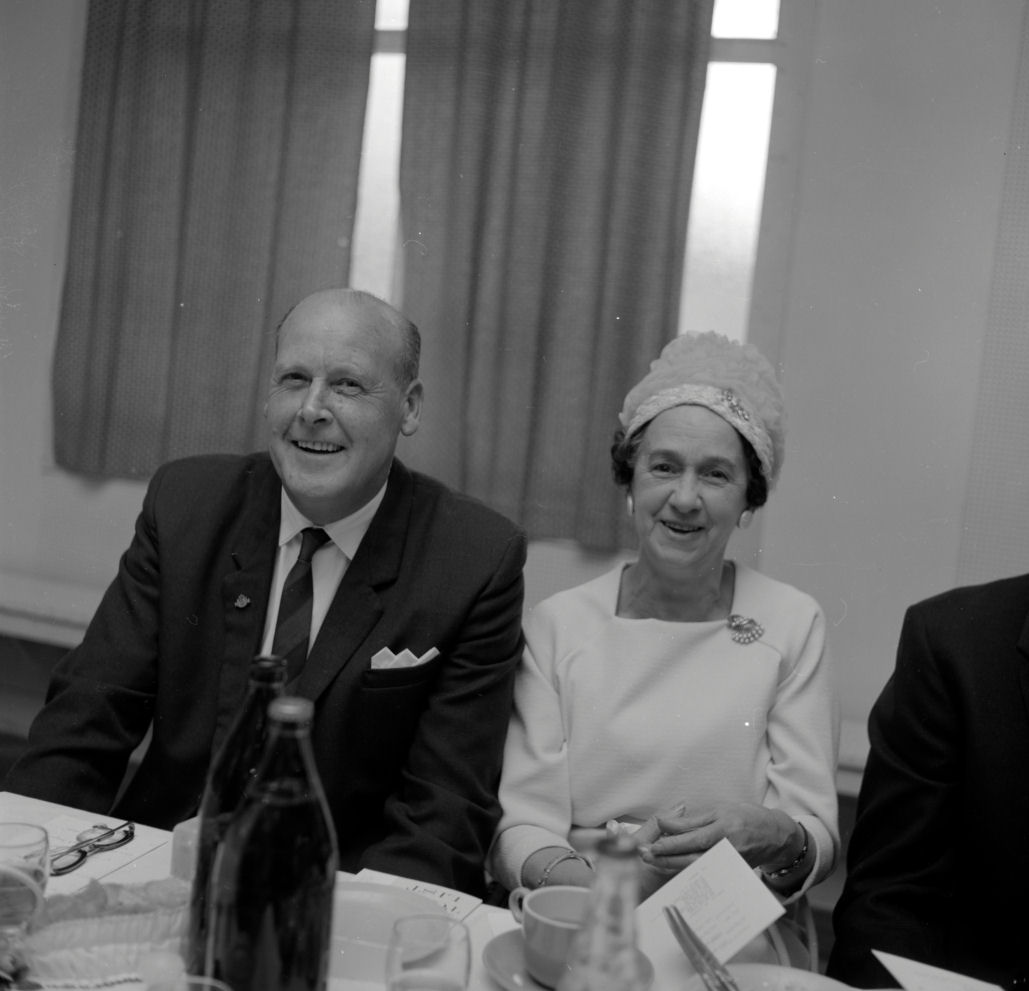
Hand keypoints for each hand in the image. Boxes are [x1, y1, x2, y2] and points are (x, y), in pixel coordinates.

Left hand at [635, 802, 799, 873]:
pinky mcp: (730, 873)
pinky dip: (687, 871)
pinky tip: (672, 868)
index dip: (671, 843)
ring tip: (653, 861)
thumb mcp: (720, 811)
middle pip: (691, 858)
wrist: (775, 837)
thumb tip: (665, 821)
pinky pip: (705, 874)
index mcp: (724, 829)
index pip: (692, 838)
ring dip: (673, 865)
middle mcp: (727, 849)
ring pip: (697, 868)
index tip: (651, 844)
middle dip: (666, 858)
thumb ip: (692, 820)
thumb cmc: (746, 817)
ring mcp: (729, 864)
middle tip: (645, 856)